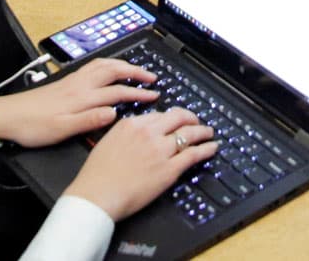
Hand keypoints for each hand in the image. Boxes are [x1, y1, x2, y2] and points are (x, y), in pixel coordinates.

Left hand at [0, 58, 159, 147]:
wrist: (8, 116)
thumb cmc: (33, 126)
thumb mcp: (63, 130)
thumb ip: (90, 120)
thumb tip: (115, 113)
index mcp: (82, 97)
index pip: (117, 92)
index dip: (138, 93)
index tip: (155, 95)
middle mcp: (80, 84)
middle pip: (113, 70)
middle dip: (135, 71)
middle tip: (152, 77)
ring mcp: (73, 81)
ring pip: (103, 65)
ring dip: (122, 65)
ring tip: (135, 69)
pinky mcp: (66, 82)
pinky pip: (93, 66)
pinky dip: (107, 64)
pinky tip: (108, 68)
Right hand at [66, 106, 218, 221]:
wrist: (97, 195)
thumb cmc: (96, 175)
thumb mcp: (108, 142)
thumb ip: (125, 133)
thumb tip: (136, 134)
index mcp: (132, 124)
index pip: (159, 114)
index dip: (171, 117)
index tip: (175, 120)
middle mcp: (148, 133)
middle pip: (178, 117)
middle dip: (190, 117)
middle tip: (195, 121)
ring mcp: (161, 150)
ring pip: (189, 134)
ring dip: (202, 131)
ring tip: (208, 132)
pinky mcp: (169, 169)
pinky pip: (193, 154)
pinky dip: (206, 149)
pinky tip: (212, 147)